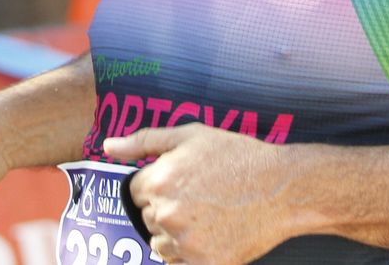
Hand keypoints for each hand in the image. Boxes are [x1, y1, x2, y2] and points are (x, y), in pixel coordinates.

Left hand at [105, 124, 293, 264]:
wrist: (281, 189)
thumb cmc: (236, 156)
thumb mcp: (190, 136)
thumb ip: (143, 141)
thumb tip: (107, 146)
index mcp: (159, 180)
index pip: (136, 191)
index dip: (158, 184)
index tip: (184, 180)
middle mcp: (167, 213)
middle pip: (148, 216)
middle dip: (167, 207)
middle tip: (201, 195)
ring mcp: (185, 243)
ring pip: (160, 243)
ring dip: (175, 232)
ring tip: (207, 215)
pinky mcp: (203, 264)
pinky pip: (178, 262)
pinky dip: (190, 252)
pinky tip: (213, 233)